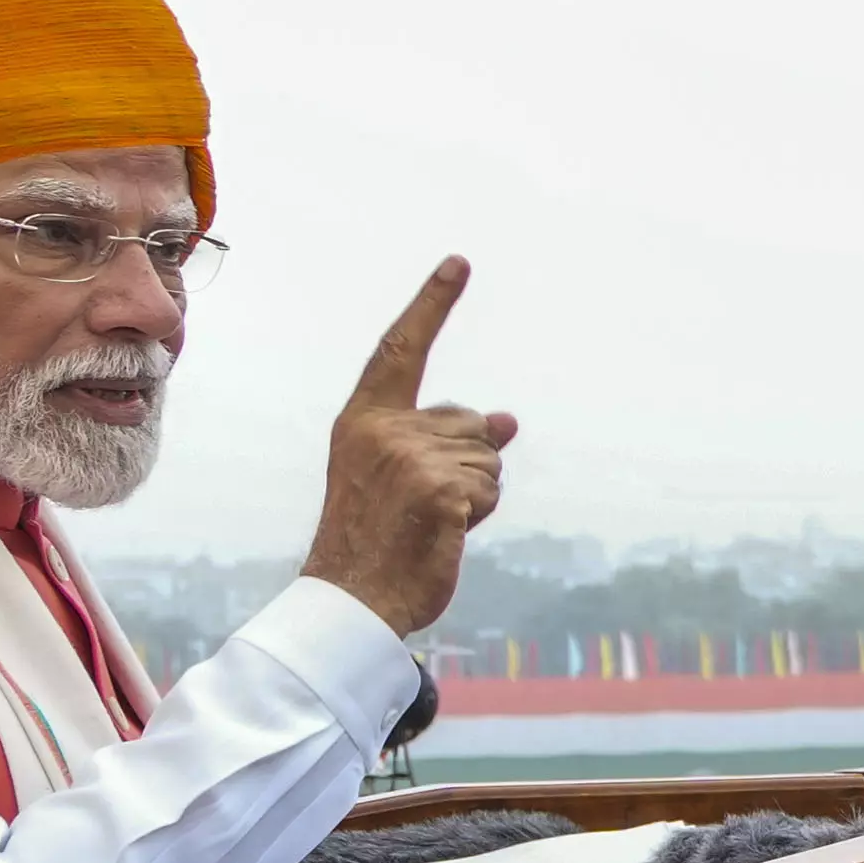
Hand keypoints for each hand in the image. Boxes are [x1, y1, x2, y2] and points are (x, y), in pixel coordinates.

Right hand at [301, 258, 516, 636]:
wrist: (354, 599)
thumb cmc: (378, 540)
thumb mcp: (403, 477)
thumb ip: (447, 440)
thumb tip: (509, 418)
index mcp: (364, 419)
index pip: (401, 351)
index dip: (432, 306)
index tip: (460, 263)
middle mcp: (385, 430)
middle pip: (473, 423)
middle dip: (470, 464)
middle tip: (423, 507)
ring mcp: (412, 458)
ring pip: (489, 459)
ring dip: (476, 495)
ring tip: (430, 522)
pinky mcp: (441, 490)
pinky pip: (490, 488)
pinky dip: (479, 514)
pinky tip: (443, 534)